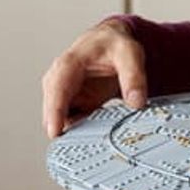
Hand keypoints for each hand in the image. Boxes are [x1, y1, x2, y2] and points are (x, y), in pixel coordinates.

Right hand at [42, 19, 147, 137]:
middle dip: (60, 128)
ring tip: (88, 147)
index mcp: (69, 65)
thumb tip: (136, 102)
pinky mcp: (74, 104)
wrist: (112, 42)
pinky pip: (71, 122)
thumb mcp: (130, 54)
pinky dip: (79, 132)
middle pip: (52, 109)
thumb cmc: (114, 44)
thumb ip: (134, 77)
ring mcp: (65, 94)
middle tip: (78, 148)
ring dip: (70, 132)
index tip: (55, 132)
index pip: (56, 90)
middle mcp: (61, 80)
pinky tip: (92, 141)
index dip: (54, 112)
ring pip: (59, 119)